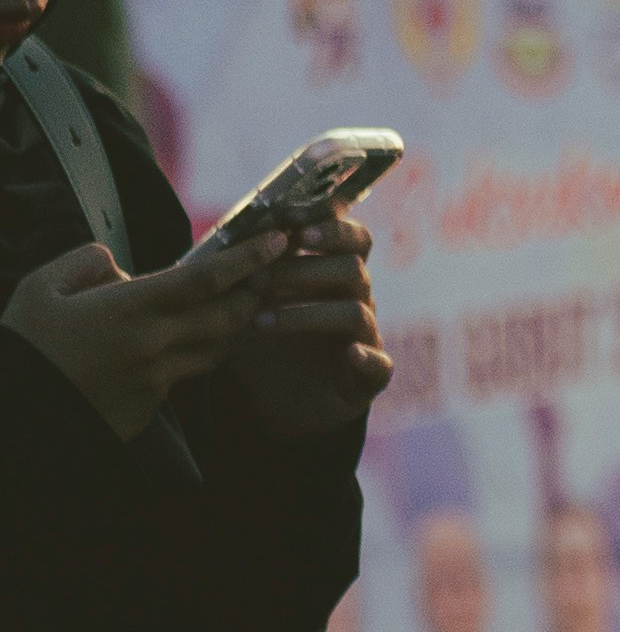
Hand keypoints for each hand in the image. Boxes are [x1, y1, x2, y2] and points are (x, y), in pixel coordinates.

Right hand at [5, 231, 286, 439]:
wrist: (15, 416)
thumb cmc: (24, 346)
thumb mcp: (42, 288)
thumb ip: (87, 263)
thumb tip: (121, 265)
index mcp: (129, 310)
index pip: (206, 279)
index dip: (248, 258)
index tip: (276, 240)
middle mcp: (153, 346)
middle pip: (229, 316)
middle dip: (257, 291)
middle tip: (270, 271)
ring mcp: (156, 381)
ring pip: (216, 349)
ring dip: (233, 325)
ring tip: (240, 302)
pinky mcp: (150, 407)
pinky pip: (185, 375)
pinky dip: (194, 354)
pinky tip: (186, 341)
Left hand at [219, 211, 393, 441]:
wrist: (271, 403)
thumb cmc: (262, 344)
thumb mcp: (246, 308)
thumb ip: (245, 277)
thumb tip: (228, 243)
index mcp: (335, 277)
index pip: (353, 240)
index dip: (333, 227)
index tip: (296, 227)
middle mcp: (356, 301)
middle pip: (352, 269)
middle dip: (305, 270)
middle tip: (261, 279)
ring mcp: (366, 338)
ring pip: (355, 312)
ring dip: (307, 313)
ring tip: (261, 323)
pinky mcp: (368, 377)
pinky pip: (380, 365)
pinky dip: (367, 357)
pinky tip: (350, 354)